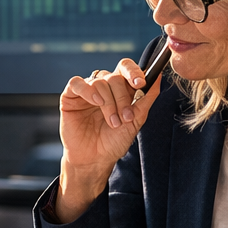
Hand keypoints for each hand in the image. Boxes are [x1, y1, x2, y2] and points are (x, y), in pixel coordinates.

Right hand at [53, 57, 162, 222]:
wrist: (95, 159)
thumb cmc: (114, 141)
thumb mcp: (136, 120)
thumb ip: (147, 97)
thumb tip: (158, 76)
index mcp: (119, 89)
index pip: (125, 68)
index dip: (133, 71)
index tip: (140, 84)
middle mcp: (103, 88)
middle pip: (114, 77)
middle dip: (122, 98)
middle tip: (125, 117)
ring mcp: (86, 92)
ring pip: (99, 82)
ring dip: (109, 103)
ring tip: (113, 122)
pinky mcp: (70, 97)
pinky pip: (76, 83)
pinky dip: (88, 90)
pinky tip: (96, 102)